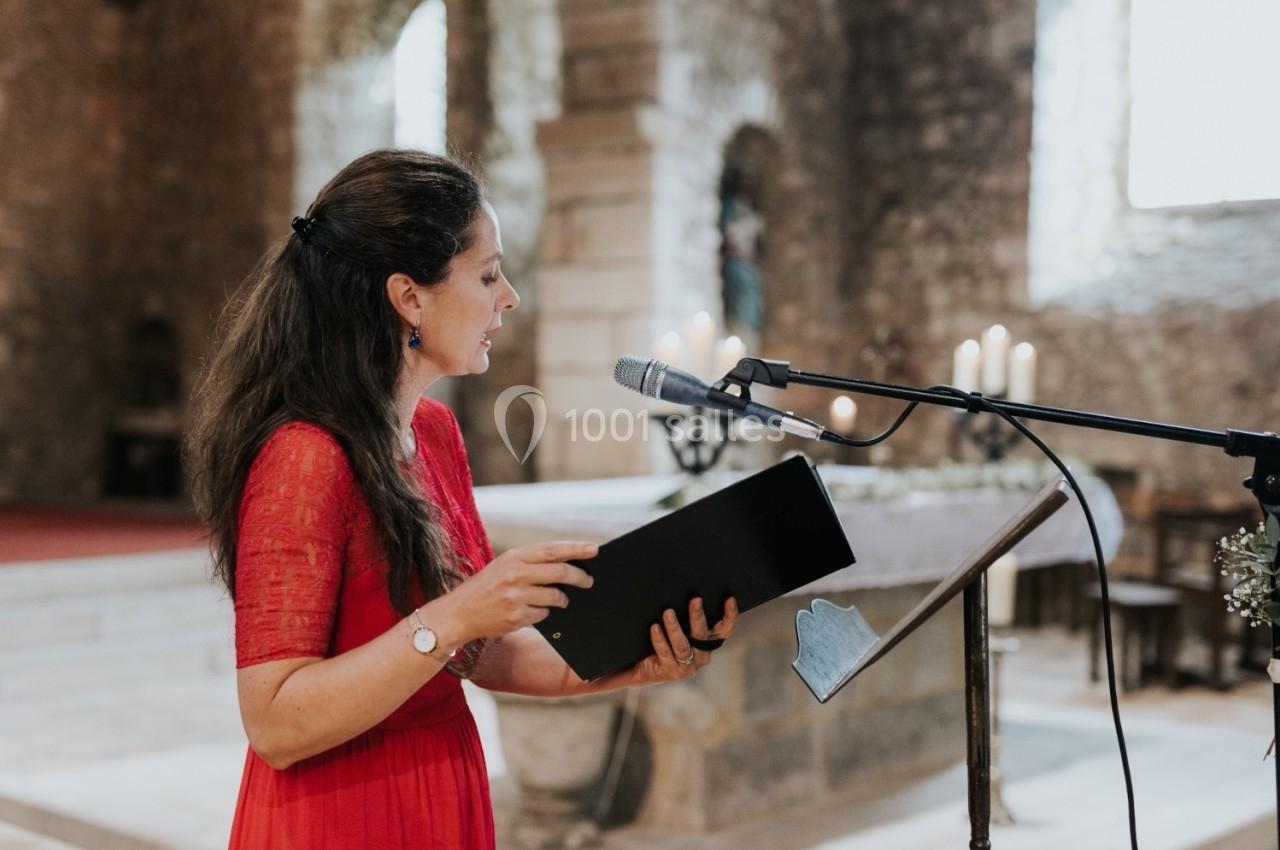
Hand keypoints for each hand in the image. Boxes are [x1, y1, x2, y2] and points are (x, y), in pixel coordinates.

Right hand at [430, 541, 596, 644]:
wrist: (459, 613)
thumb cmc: (486, 587)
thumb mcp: (504, 566)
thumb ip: (531, 563)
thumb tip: (567, 565)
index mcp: (514, 557)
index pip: (552, 549)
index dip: (575, 549)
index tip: (594, 549)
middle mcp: (515, 574)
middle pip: (560, 573)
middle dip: (579, 577)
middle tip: (589, 581)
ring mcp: (516, 596)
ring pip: (555, 597)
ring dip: (562, 599)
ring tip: (559, 600)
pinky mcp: (516, 617)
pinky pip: (543, 615)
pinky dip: (544, 614)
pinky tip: (532, 612)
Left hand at [628, 596, 738, 685]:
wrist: (647, 669)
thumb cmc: (665, 643)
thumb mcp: (680, 629)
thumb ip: (687, 617)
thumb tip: (686, 592)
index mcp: (707, 643)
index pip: (724, 630)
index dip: (730, 615)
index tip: (730, 599)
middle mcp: (701, 655)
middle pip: (702, 634)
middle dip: (698, 615)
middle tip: (695, 599)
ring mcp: (688, 666)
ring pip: (682, 645)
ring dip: (674, 627)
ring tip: (668, 612)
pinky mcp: (673, 672)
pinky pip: (665, 652)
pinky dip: (660, 639)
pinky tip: (655, 627)